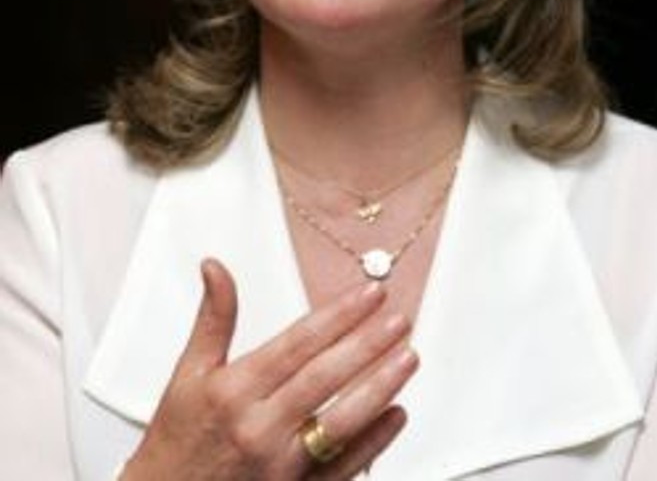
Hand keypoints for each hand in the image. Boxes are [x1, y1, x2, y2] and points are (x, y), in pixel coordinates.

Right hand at [122, 258, 417, 479]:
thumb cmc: (177, 441)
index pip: (298, 343)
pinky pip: (343, 466)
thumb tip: (216, 268)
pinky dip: (374, 441)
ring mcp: (280, 465)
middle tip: (399, 317)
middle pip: (325, 377)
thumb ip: (212, 319)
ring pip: (341, 421)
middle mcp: (259, 427)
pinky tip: (397, 414)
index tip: (368, 294)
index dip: (338, 315)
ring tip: (408, 357)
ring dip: (380, 387)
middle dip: (367, 343)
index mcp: (234, 390)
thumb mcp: (186, 374)